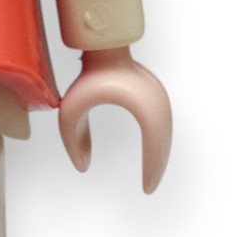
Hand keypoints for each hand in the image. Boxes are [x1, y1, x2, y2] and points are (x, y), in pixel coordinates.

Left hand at [57, 47, 171, 193]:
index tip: (147, 189)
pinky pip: (162, 126)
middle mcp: (159, 102)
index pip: (154, 145)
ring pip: (165, 135)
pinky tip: (152, 157)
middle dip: (157, 167)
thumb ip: (71, 140)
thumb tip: (83, 168)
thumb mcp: (71, 111)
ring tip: (150, 176)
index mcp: (143, 106)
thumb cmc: (87, 77)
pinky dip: (158, 143)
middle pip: (163, 143)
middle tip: (149, 189)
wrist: (105, 48)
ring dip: (159, 155)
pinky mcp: (157, 96)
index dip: (153, 169)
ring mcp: (161, 98)